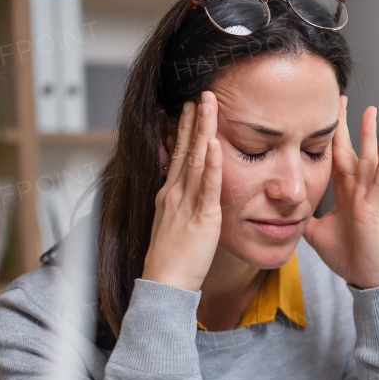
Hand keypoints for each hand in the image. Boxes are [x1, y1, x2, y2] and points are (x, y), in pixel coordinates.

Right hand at [141, 92, 222, 291]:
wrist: (164, 284)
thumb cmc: (171, 263)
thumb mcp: (173, 227)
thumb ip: (180, 209)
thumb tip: (185, 198)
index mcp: (168, 196)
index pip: (176, 155)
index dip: (183, 131)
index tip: (189, 110)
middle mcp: (174, 194)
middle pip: (184, 149)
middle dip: (193, 121)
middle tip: (201, 95)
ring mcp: (186, 203)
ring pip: (195, 159)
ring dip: (203, 130)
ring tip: (208, 105)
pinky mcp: (202, 217)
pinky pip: (208, 185)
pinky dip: (212, 162)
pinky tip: (214, 142)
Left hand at [304, 97, 378, 289]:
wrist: (364, 276)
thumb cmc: (345, 255)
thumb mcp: (314, 232)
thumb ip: (303, 217)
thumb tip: (284, 209)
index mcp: (343, 193)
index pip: (334, 157)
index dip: (328, 137)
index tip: (323, 115)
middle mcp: (355, 189)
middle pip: (349, 150)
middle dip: (345, 125)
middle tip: (342, 97)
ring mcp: (367, 197)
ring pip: (368, 159)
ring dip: (369, 135)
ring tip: (370, 110)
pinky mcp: (374, 209)